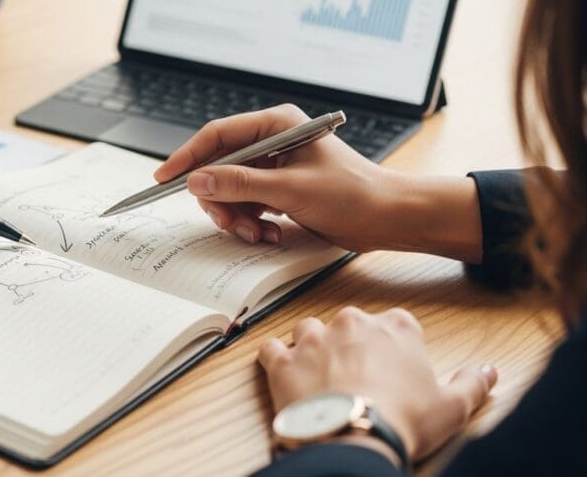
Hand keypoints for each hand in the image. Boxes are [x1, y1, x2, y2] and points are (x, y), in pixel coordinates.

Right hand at [154, 105, 482, 261]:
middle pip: (219, 168)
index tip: (164, 179)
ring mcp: (274, 167)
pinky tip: (270, 233)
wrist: (390, 219)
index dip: (188, 157)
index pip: (218, 135)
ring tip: (259, 233)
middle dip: (221, 200)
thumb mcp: (291, 190)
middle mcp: (272, 141)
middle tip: (231, 223)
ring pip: (229, 191)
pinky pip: (246, 205)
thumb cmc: (353, 195)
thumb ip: (240, 185)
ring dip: (237, 217)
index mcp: (277, 125)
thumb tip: (196, 182)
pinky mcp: (279, 189)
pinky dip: (251, 222)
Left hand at [259, 307, 497, 461]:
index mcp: (395, 327)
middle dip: (351, 345)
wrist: (353, 437)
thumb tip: (489, 371)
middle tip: (357, 377)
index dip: (393, 347)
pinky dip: (275, 359)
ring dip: (311, 347)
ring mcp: (313, 339)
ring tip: (319, 375)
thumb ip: (473, 383)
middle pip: (350, 324)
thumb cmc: (403, 419)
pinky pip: (271, 348)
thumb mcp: (453, 406)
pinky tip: (282, 374)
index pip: (396, 323)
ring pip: (308, 329)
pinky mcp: (283, 360)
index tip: (392, 367)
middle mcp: (352, 323)